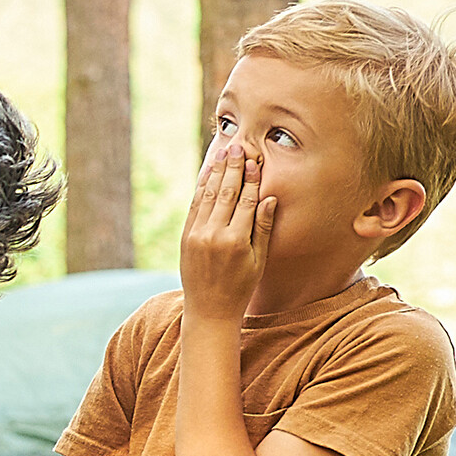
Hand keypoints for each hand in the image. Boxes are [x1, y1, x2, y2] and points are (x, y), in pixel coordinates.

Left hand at [179, 135, 272, 321]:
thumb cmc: (240, 286)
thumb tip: (270, 199)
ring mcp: (196, 235)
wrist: (209, 309)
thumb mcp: (258, 260)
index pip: (246, 201)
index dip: (251, 179)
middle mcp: (214, 235)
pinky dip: (201, 187)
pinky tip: (208, 172)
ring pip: (208, 195)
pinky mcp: (185, 237)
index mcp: (236, 242)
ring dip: (217, 172)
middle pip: (226, 192)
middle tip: (238, 146)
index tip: (254, 160)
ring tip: (224, 152)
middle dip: (233, 168)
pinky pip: (194, 205)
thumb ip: (263, 228)